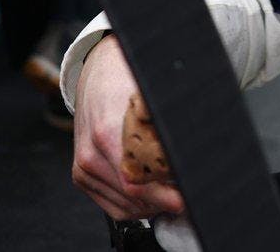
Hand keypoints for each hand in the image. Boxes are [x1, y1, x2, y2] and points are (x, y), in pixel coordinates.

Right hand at [72, 36, 185, 219]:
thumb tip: (198, 149)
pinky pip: (114, 206)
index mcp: (108, 133)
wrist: (99, 72)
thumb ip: (169, 124)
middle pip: (133, 197)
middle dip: (166, 200)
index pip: (137, 182)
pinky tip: (156, 193)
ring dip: (154, 205)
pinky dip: (138, 206)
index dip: (167, 195)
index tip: (190, 196)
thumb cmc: (129, 82)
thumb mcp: (151, 96)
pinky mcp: (82, 175)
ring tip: (177, 191)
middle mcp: (91, 154)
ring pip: (125, 207)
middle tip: (193, 195)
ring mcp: (84, 167)